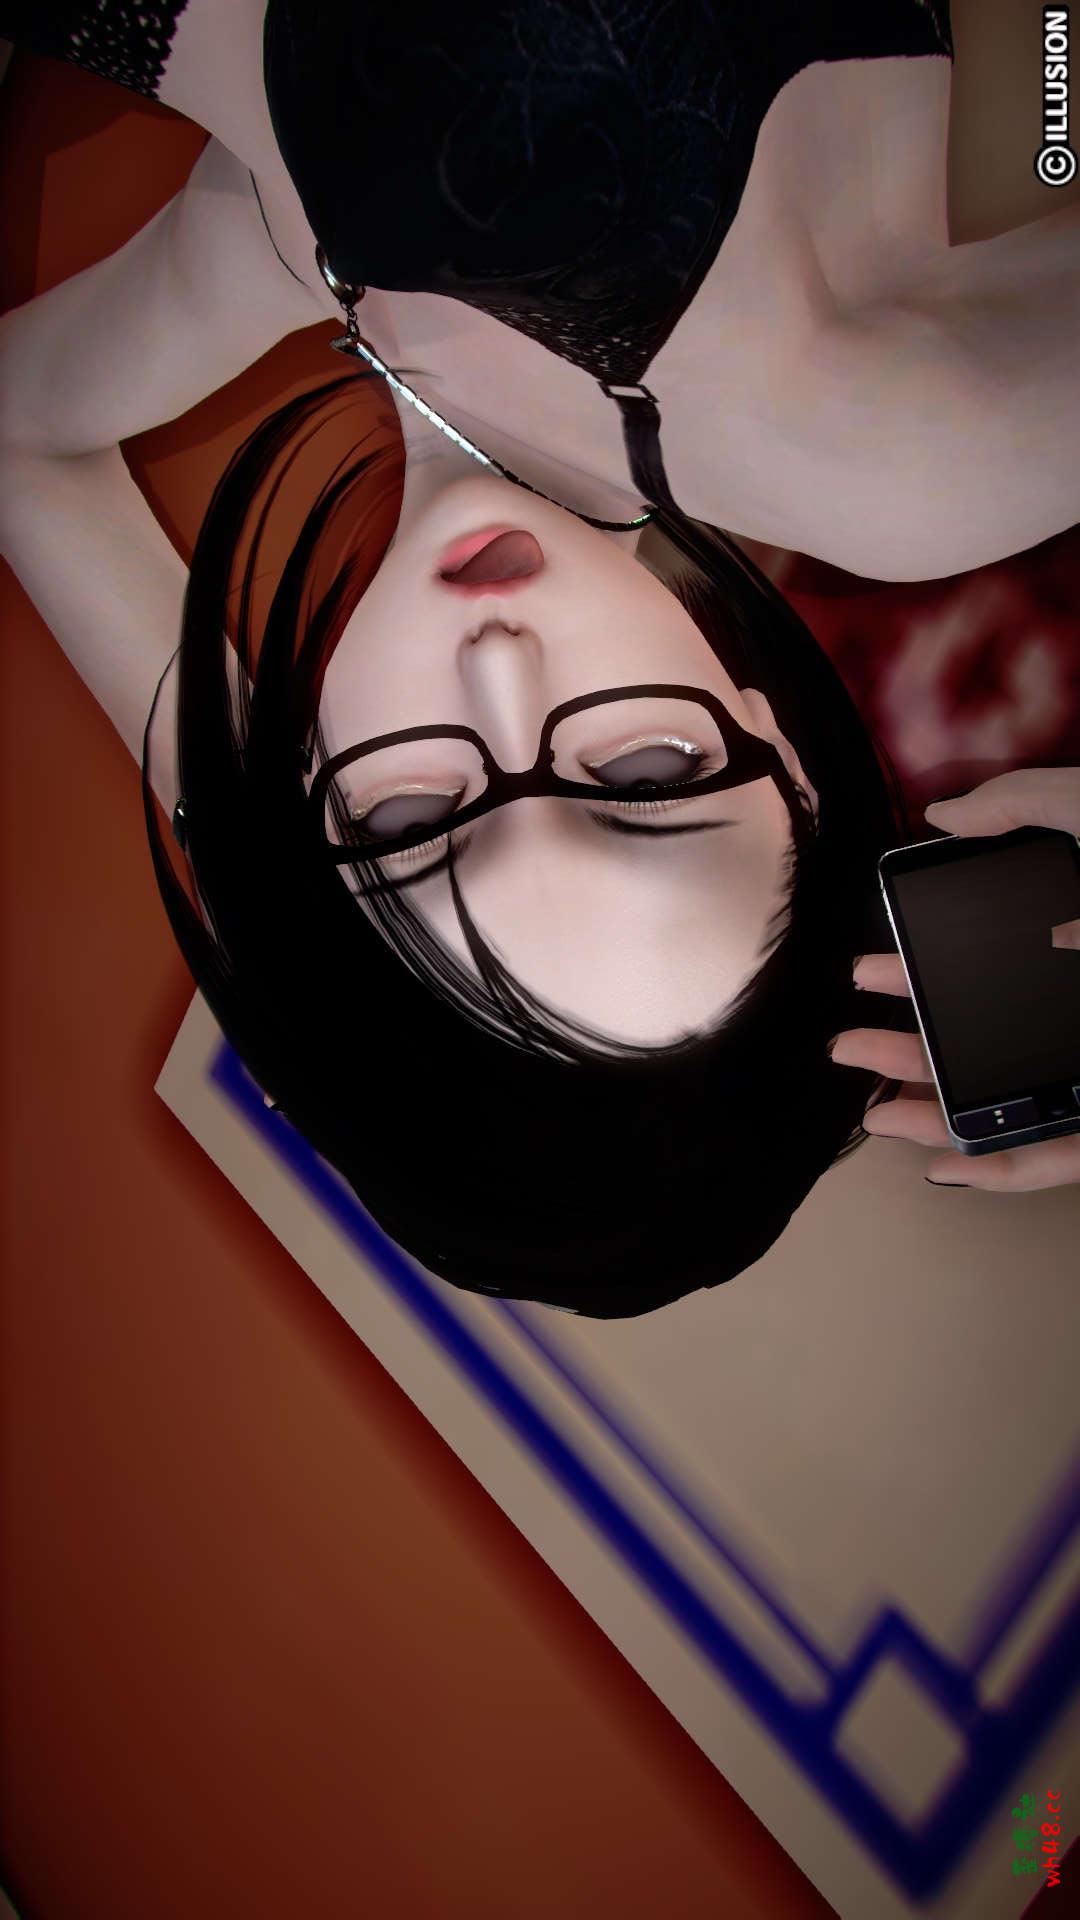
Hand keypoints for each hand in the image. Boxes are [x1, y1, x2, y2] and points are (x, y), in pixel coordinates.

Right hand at [831, 768, 1079, 1190]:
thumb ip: (1021, 805)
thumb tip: (942, 817)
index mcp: (1069, 958)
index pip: (985, 977)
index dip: (919, 980)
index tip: (868, 972)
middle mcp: (1076, 1017)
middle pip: (981, 1044)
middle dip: (903, 1049)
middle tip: (844, 1039)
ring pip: (1008, 1106)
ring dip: (931, 1115)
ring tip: (869, 1106)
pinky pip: (1061, 1160)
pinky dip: (997, 1168)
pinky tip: (940, 1161)